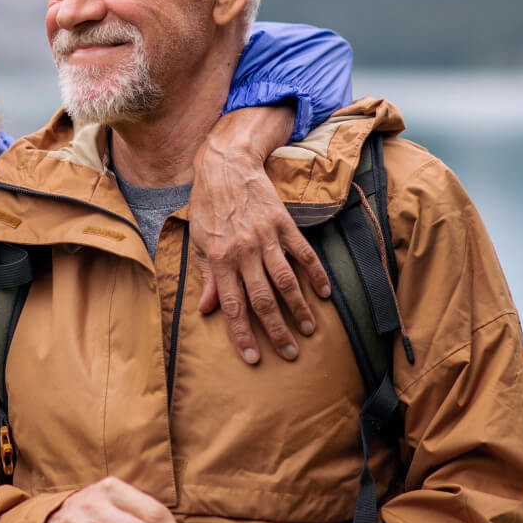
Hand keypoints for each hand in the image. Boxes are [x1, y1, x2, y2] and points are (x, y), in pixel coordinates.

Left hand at [189, 105, 331, 364]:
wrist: (226, 164)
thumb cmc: (208, 205)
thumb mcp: (198, 241)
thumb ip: (207, 277)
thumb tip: (208, 309)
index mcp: (219, 259)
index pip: (232, 305)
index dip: (242, 334)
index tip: (253, 358)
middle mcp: (243, 252)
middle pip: (262, 299)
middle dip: (276, 330)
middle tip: (290, 353)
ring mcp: (265, 237)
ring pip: (285, 281)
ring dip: (298, 308)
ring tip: (309, 330)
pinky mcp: (283, 223)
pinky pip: (303, 253)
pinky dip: (315, 273)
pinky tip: (323, 293)